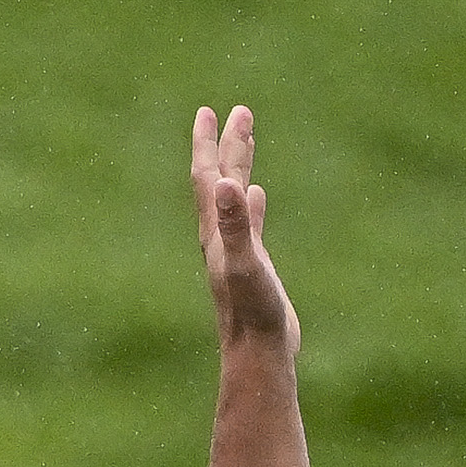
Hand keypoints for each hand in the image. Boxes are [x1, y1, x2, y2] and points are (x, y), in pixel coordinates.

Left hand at [192, 105, 294, 354]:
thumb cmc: (252, 313)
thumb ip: (236, 223)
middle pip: (219, 181)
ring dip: (238, 169)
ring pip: (234, 200)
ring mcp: (236, 252)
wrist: (258, 355)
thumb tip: (224, 183)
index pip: (207, 178)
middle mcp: (221, 239)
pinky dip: (252, 204)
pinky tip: (258, 194)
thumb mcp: (246, 263)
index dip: (208, 144)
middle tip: (238, 111)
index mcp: (215, 233)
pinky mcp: (253, 267)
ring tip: (245, 141)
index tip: (209, 111)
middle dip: (227, 145)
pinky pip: (250, 224)